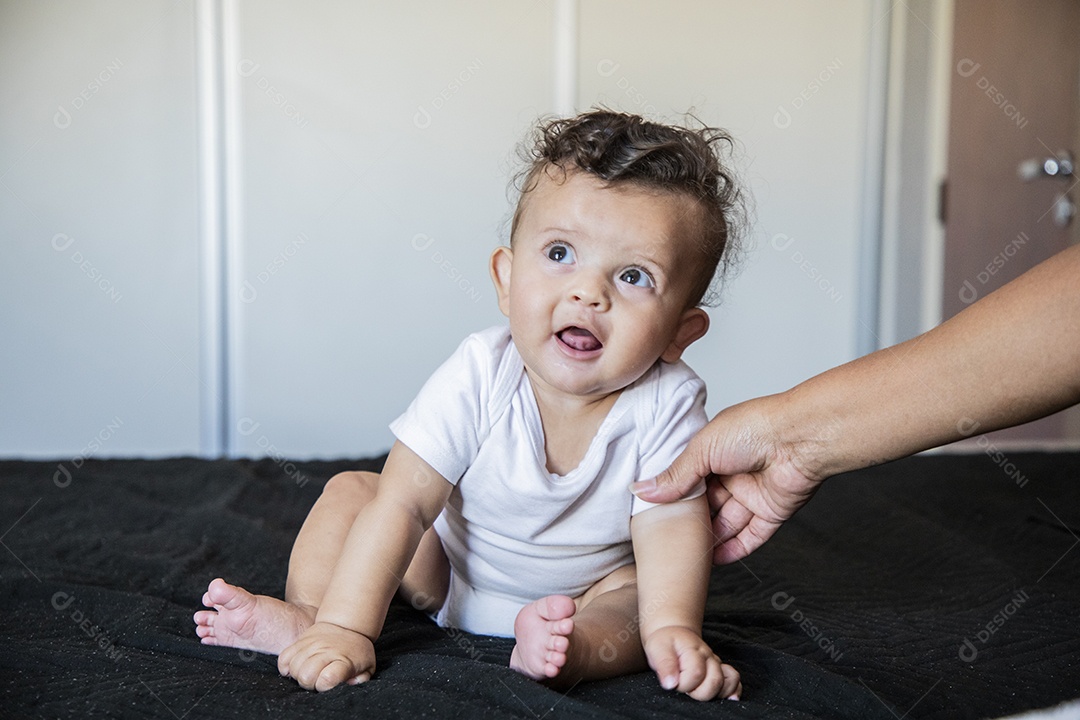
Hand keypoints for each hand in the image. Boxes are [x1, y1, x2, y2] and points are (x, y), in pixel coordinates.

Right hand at [277, 621, 375, 691]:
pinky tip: (296, 669)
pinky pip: (284, 658)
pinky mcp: (299, 641)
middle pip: (306, 676)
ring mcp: (311, 645)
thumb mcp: (366, 665)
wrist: (346, 624)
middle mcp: (325, 651)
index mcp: (343, 660)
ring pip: (294, 667)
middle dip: (310, 684)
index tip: (329, 683)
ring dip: (299, 675)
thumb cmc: (356, 650)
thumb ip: (360, 679)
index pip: (327, 678)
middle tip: (318, 680)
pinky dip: (285, 667)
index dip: (325, 686)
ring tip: (310, 673)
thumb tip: (348, 683)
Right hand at [632, 397, 822, 563]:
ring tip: (685, 554)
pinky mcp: (772, 512)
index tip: (654, 513)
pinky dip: (734, 550)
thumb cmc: (753, 428)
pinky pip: (752, 536)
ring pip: (728, 523)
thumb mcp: (702, 449)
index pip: (689, 478)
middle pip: (708, 504)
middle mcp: (734, 472)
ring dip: (710, 539)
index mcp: (716, 450)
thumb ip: (674, 475)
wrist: (799, 438)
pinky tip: (714, 561)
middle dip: (691, 520)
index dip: (674, 495)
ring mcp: (754, 493)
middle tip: (667, 538)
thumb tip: (641, 490)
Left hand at [643, 625, 740, 700]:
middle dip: (698, 693)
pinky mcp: (721, 670)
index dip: (683, 684)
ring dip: (714, 693)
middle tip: (685, 688)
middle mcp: (709, 657)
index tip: (673, 681)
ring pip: (727, 682)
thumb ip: (664, 664)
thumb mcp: (657, 648)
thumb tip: (671, 684)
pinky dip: (732, 690)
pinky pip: (734, 681)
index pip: (696, 674)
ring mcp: (716, 664)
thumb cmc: (665, 643)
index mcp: (694, 651)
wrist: (674, 634)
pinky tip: (727, 698)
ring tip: (698, 691)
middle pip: (714, 682)